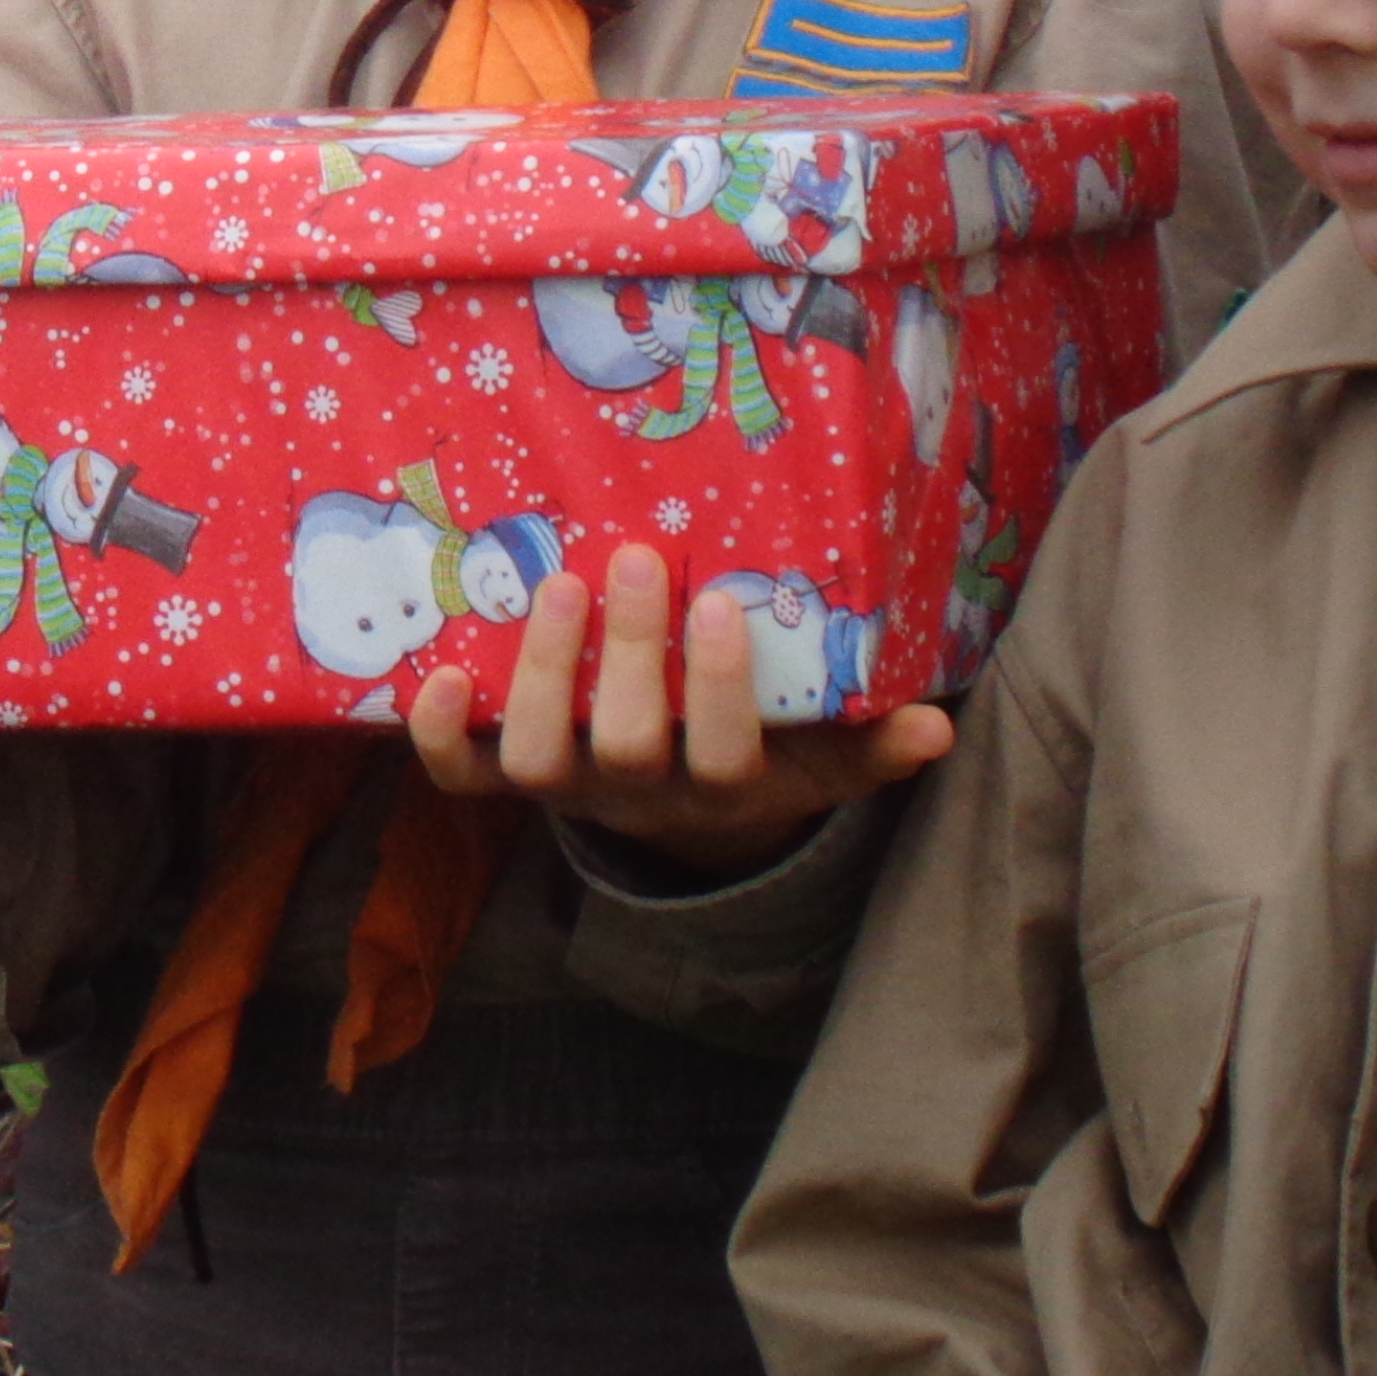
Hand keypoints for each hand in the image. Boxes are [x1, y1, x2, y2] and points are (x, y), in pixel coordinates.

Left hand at [405, 542, 956, 875]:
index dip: (717, 689)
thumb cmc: (760, 756)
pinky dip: (438, 734)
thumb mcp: (822, 758)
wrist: (680, 813)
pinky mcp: (505, 779)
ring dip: (540, 674)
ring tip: (556, 587)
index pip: (723, 754)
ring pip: (535, 757)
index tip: (720, 604)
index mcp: (722, 787)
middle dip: (627, 657)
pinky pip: (460, 776)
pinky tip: (437, 671)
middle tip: (633, 562)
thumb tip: (939, 727)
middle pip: (623, 746)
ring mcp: (566, 788)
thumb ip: (873, 742)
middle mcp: (636, 793)